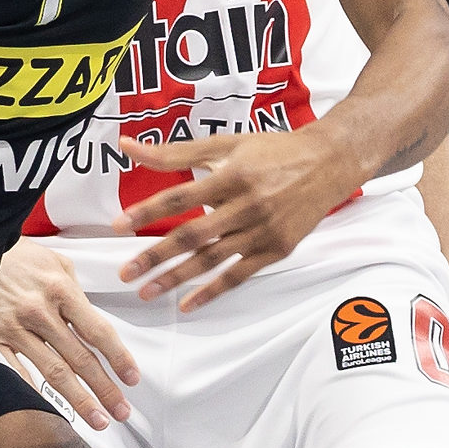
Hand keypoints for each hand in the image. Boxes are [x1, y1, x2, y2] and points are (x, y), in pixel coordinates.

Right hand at [0, 240, 139, 427]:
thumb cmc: (17, 258)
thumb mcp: (56, 264)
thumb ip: (76, 297)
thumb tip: (94, 330)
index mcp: (60, 290)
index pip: (98, 332)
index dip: (119, 358)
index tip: (132, 378)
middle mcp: (38, 311)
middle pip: (80, 359)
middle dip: (105, 388)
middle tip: (121, 410)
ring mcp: (12, 327)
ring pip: (52, 372)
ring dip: (79, 400)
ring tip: (97, 419)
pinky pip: (14, 372)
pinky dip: (32, 394)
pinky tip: (50, 412)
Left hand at [116, 127, 362, 310]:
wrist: (329, 163)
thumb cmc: (273, 151)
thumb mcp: (226, 144)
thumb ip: (176, 152)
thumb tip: (128, 146)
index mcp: (233, 174)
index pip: (182, 196)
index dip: (149, 211)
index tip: (119, 225)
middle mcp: (248, 204)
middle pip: (194, 234)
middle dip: (156, 255)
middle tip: (126, 272)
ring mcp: (264, 230)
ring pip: (213, 259)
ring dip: (177, 278)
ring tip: (147, 291)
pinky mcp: (277, 249)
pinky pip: (239, 275)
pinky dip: (212, 291)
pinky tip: (187, 303)